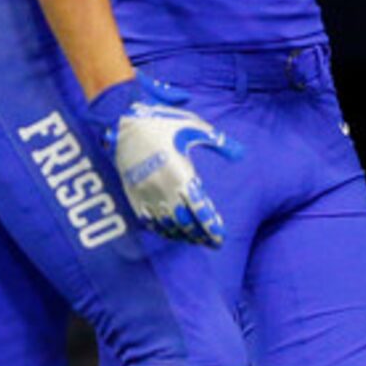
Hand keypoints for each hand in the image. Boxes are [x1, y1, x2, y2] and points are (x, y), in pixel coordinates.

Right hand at [85, 77, 242, 246]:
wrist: (123, 121)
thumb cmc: (163, 123)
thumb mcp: (195, 128)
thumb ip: (219, 143)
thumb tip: (242, 154)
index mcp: (181, 174)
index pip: (200, 210)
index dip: (211, 227)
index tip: (220, 238)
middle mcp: (163, 188)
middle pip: (184, 222)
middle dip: (199, 236)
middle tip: (212, 244)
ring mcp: (145, 193)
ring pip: (165, 224)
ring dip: (182, 235)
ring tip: (195, 240)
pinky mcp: (132, 193)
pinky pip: (146, 220)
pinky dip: (160, 229)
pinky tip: (170, 232)